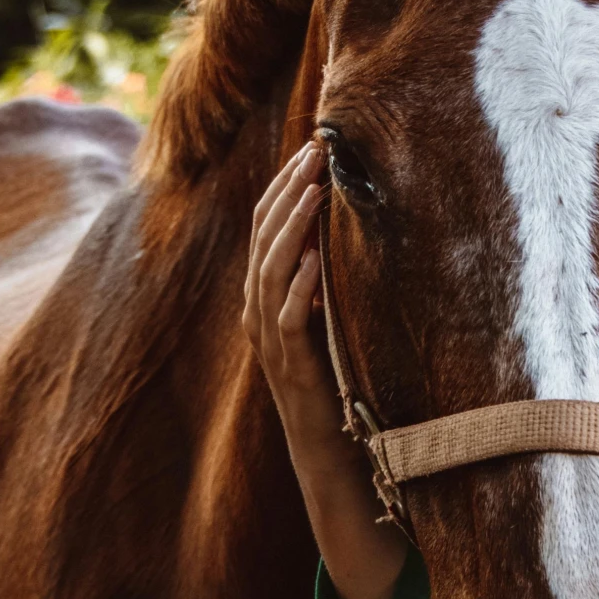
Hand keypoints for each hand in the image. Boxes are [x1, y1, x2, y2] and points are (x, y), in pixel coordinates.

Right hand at [243, 143, 339, 452]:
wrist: (322, 446)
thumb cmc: (329, 378)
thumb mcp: (322, 319)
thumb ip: (320, 281)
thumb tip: (341, 230)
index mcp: (261, 296)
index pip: (265, 229)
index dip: (283, 187)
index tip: (309, 151)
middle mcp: (257, 312)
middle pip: (264, 240)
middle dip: (287, 193)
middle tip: (314, 154)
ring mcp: (270, 339)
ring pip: (270, 272)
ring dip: (293, 228)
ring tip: (316, 191)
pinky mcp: (291, 365)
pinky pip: (288, 318)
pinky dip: (300, 285)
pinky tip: (317, 258)